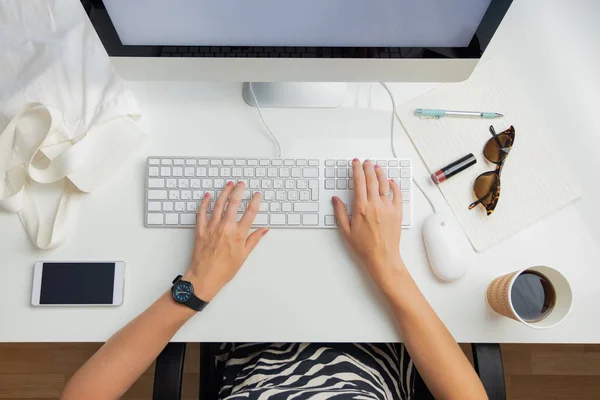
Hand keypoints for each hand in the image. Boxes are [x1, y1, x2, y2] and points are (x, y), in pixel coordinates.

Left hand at [184, 182, 267, 300]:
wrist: (205, 277)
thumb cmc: (224, 269)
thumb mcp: (243, 255)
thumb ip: (254, 240)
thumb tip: (263, 230)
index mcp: (238, 234)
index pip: (250, 212)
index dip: (255, 201)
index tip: (257, 195)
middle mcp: (226, 228)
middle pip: (234, 203)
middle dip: (239, 191)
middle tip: (242, 184)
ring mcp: (212, 227)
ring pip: (219, 204)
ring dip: (224, 192)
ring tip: (229, 184)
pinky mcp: (201, 229)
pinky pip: (202, 212)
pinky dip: (205, 202)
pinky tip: (208, 195)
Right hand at [333, 159, 404, 291]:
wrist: (382, 258)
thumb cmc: (364, 247)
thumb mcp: (346, 231)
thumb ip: (340, 213)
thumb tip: (335, 199)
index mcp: (361, 208)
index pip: (359, 182)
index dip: (357, 170)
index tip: (355, 163)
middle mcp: (375, 205)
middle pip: (372, 179)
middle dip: (368, 168)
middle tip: (366, 162)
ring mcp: (388, 208)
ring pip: (384, 184)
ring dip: (380, 173)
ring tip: (377, 167)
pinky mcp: (397, 212)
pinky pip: (397, 194)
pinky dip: (394, 185)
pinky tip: (391, 181)